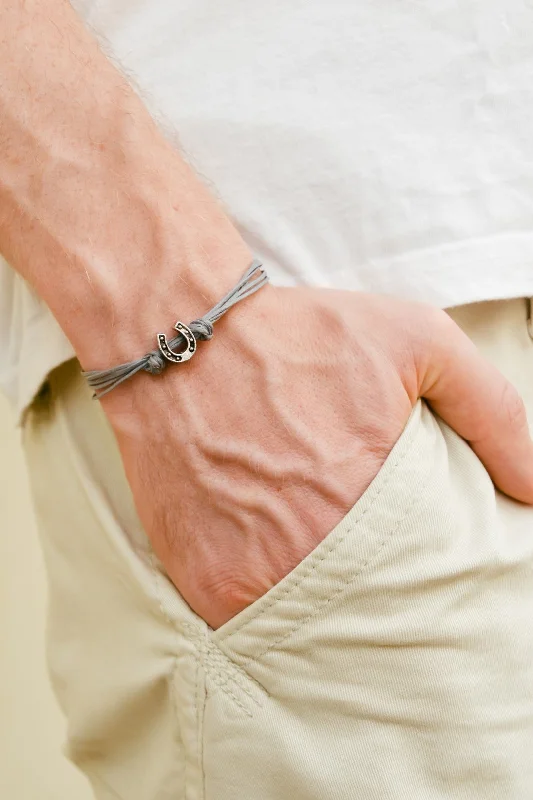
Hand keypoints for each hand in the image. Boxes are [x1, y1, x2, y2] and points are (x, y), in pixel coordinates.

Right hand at [100, 283, 532, 628]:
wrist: (181, 341)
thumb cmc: (300, 337)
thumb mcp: (418, 341)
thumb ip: (492, 412)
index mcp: (374, 505)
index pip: (432, 581)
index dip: (433, 574)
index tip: (423, 557)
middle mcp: (311, 556)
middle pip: (375, 612)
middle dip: (382, 592)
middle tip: (364, 551)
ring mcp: (250, 579)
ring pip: (315, 629)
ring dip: (327, 604)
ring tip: (317, 549)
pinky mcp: (204, 584)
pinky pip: (253, 623)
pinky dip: (272, 601)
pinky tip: (274, 553)